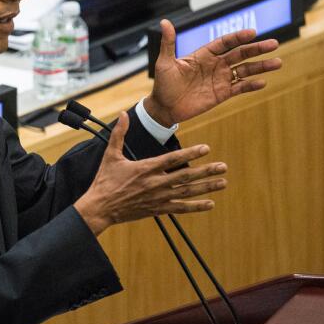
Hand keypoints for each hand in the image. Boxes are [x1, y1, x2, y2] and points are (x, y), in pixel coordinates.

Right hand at [74, 112, 226, 234]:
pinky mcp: (158, 209)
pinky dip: (196, 206)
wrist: (100, 207)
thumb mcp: (110, 155)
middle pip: (186, 176)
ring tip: (222, 183)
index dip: (191, 154)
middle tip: (223, 167)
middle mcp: (155, 183)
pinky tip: (210, 204)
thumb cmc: (105, 181)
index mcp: (146, 168)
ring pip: (187, 192)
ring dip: (206, 187)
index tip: (206, 148)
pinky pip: (180, 208)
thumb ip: (119, 134)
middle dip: (206, 171)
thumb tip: (122, 114)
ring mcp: (158, 198)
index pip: (173, 159)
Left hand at [143, 20, 281, 127]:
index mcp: (204, 54)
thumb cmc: (163, 84)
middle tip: (274, 44)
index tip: (252, 32)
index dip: (238, 37)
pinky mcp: (222, 94)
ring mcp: (220, 79)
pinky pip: (239, 88)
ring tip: (277, 62)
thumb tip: (165, 22)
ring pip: (244, 70)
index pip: (225, 42)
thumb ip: (168, 43)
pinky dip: (251, 85)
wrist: (164, 107)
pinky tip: (262, 82)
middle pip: (240, 54)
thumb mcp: (164, 62)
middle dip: (257, 49)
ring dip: (260, 66)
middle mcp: (215, 65)